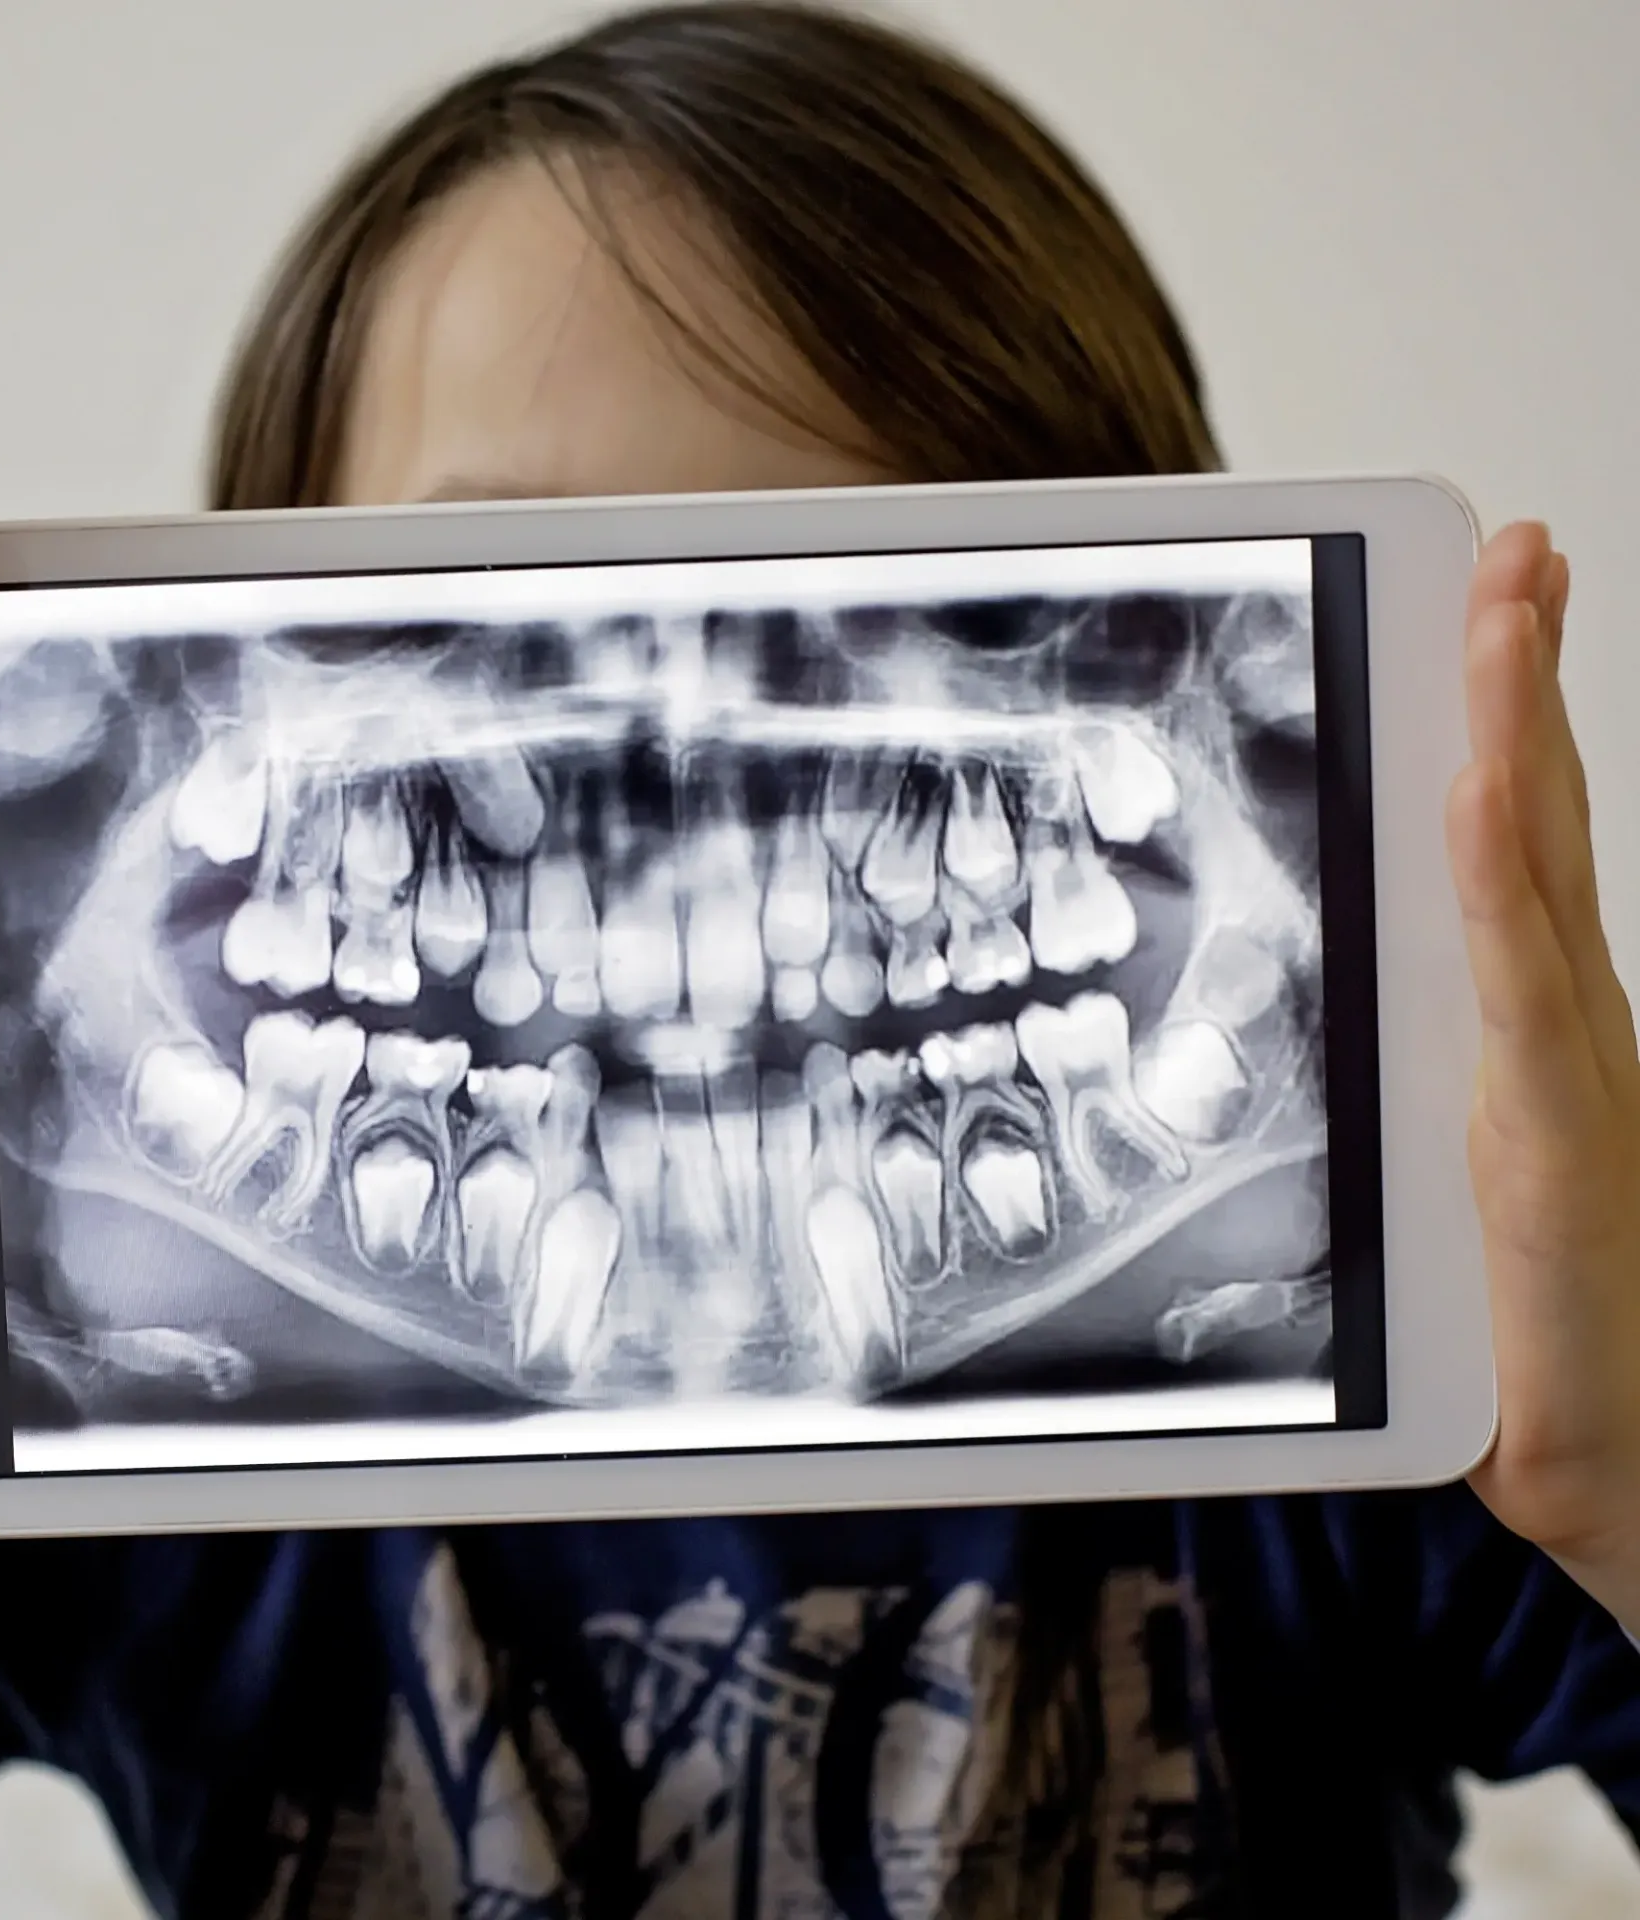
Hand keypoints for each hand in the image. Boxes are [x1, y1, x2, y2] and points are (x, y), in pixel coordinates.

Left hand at [1450, 522, 1639, 1622]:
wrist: (1623, 1473)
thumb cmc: (1531, 1343)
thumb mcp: (1446, 1195)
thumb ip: (1401, 1117)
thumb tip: (1299, 1063)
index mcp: (1523, 1029)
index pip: (1514, 849)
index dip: (1507, 725)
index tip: (1498, 613)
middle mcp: (1557, 1026)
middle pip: (1538, 819)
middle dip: (1525, 678)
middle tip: (1518, 552)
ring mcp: (1566, 1070)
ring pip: (1537, 868)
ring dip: (1518, 726)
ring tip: (1512, 598)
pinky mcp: (1554, 1135)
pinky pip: (1521, 982)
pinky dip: (1502, 878)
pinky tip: (1481, 783)